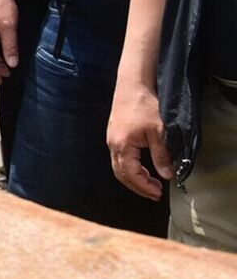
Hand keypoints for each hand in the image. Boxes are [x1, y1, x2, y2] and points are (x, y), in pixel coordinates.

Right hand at [106, 80, 172, 200]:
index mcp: (122, 146)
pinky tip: (144, 167)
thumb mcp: (159, 132)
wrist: (132, 85)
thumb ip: (161, 156)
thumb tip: (167, 175)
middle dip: (138, 186)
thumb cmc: (145, 106)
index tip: (158, 194)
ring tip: (152, 182)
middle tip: (155, 193)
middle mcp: (113, 145)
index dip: (144, 187)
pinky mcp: (115, 135)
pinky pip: (120, 158)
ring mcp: (112, 139)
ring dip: (135, 178)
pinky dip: (131, 168)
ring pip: (119, 167)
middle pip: (121, 174)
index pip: (131, 174)